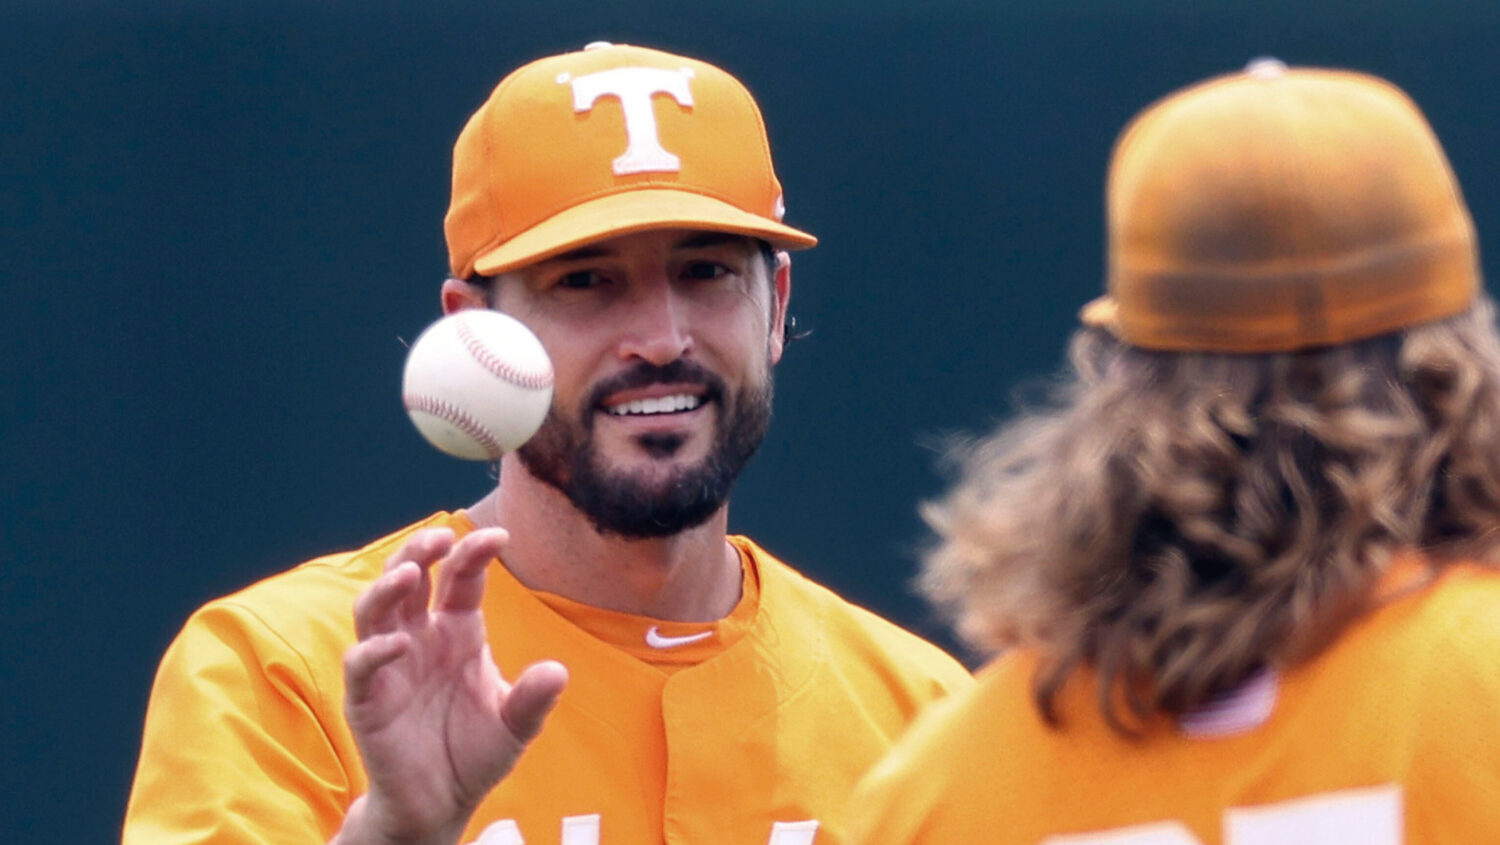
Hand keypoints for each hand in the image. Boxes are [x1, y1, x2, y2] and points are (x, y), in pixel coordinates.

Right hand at [333, 527, 567, 844]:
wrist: (439, 805)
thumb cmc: (474, 754)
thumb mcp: (514, 727)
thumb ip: (532, 700)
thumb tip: (557, 671)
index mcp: (458, 629)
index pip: (461, 577)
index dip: (474, 552)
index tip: (500, 535)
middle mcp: (421, 637)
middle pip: (410, 576)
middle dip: (420, 550)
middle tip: (440, 536)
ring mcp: (390, 664)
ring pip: (375, 609)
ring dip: (387, 587)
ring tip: (409, 573)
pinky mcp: (367, 699)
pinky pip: (362, 664)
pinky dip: (376, 650)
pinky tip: (399, 643)